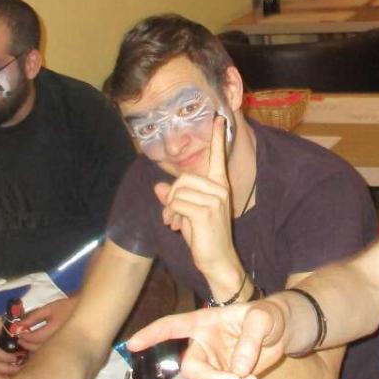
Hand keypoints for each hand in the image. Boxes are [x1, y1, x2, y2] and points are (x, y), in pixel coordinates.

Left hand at [17, 296, 75, 350]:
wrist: (84, 313)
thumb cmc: (66, 308)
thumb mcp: (49, 308)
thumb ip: (33, 317)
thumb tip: (20, 325)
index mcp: (53, 330)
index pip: (33, 337)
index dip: (23, 335)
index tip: (18, 332)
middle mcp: (56, 341)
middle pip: (35, 348)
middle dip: (25, 344)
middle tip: (20, 339)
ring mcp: (59, 347)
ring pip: (41, 354)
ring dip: (31, 349)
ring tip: (26, 342)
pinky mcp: (62, 350)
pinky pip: (47, 353)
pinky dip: (39, 351)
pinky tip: (36, 345)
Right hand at [126, 299, 289, 378]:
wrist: (282, 333)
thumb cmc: (269, 317)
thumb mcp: (264, 319)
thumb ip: (250, 339)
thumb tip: (236, 369)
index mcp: (204, 323)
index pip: (172, 326)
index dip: (151, 335)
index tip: (132, 345)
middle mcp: (202, 345)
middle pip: (190, 369)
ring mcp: (210, 366)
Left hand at [153, 116, 240, 285]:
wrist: (218, 261)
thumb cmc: (205, 237)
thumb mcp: (187, 214)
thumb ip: (175, 198)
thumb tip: (159, 187)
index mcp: (219, 186)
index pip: (218, 157)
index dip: (217, 137)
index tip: (218, 118)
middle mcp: (220, 189)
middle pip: (183, 178)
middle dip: (171, 196)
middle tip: (170, 215)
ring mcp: (215, 199)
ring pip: (177, 191)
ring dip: (169, 208)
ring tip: (173, 222)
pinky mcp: (206, 210)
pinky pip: (176, 203)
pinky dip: (170, 215)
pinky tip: (175, 226)